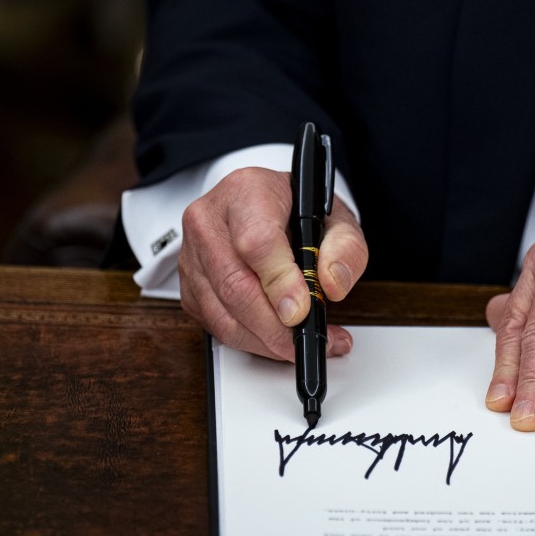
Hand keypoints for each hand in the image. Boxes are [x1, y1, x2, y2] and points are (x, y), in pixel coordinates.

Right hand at [178, 167, 368, 360]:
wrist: (271, 208)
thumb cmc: (300, 212)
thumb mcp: (337, 220)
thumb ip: (345, 248)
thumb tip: (331, 284)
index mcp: (247, 191)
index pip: (256, 242)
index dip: (280, 282)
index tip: (302, 310)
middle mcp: (210, 220)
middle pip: (235, 285)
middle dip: (276, 325)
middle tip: (310, 336)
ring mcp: (193, 255)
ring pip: (223, 314)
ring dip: (266, 340)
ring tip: (302, 343)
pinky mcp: (189, 287)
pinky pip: (216, 327)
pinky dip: (252, 342)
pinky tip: (279, 340)